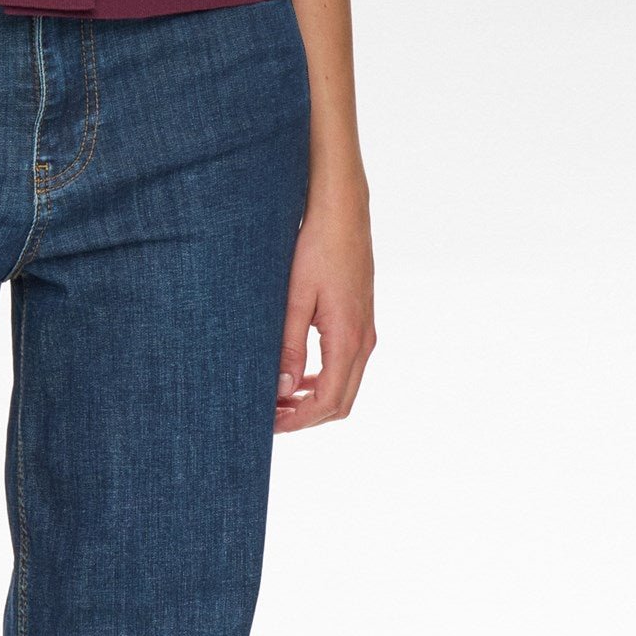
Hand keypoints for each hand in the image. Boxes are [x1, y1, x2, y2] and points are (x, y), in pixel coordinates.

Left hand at [274, 180, 376, 431]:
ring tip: (278, 399)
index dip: (298, 420)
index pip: (327, 401)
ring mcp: (366, 330)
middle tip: (270, 417)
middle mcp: (363, 341)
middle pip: (340, 402)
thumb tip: (282, 390)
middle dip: (305, 417)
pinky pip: (346, 365)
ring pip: (345, 386)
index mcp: (348, 339)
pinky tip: (298, 373)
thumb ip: (288, 346)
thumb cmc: (317, 248)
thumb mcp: (295, 297)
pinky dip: (323, 379)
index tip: (269, 425)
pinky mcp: (361, 319)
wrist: (342, 210)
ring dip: (314, 399)